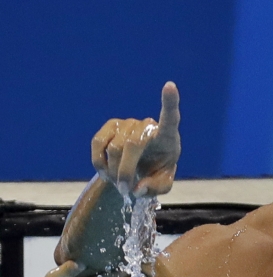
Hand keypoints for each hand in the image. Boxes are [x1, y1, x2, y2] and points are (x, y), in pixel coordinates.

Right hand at [92, 82, 179, 197]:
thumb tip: (138, 188)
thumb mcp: (162, 183)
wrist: (140, 165)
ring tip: (119, 184)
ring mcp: (127, 123)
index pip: (170, 117)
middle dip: (126, 172)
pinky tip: (106, 174)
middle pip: (132, 145)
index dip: (170, 102)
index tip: (170, 86)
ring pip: (114, 149)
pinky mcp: (110, 126)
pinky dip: (99, 164)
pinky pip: (98, 144)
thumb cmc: (156, 170)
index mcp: (167, 136)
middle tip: (125, 190)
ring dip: (113, 172)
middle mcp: (147, 125)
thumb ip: (156, 188)